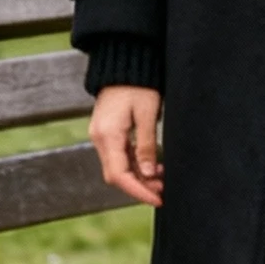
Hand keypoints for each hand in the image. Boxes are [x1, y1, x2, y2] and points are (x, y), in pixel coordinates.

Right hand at [90, 86, 163, 207]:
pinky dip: (135, 165)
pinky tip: (153, 166)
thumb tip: (149, 174)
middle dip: (140, 186)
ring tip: (162, 179)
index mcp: (108, 136)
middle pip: (117, 174)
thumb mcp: (148, 114)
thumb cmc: (138, 85)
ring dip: (139, 176)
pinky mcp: (108, 133)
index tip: (157, 200)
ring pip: (119, 167)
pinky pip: (120, 156)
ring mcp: (102, 136)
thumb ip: (147, 145)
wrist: (124, 63)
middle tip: (164, 190)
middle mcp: (100, 138)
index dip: (138, 191)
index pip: (119, 175)